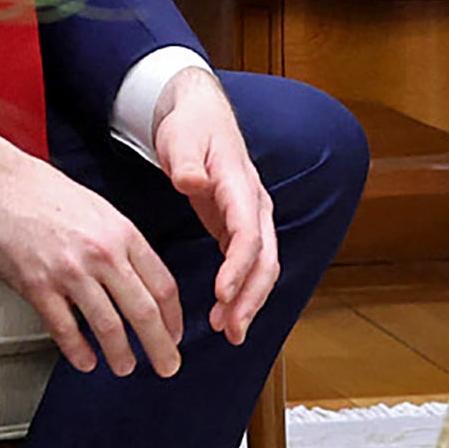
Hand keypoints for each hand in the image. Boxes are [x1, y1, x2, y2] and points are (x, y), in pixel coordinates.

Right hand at [0, 124, 183, 377]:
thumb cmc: (47, 194)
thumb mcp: (102, 211)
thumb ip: (124, 246)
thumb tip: (142, 282)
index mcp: (123, 234)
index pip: (162, 286)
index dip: (173, 318)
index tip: (175, 334)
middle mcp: (102, 254)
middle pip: (143, 312)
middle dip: (160, 346)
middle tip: (167, 365)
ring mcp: (70, 272)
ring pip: (108, 326)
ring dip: (121, 355)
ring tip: (126, 366)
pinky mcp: (38, 286)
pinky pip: (65, 329)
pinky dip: (79, 351)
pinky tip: (86, 360)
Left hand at [148, 69, 276, 344]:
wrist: (201, 114)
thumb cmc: (190, 127)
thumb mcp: (182, 139)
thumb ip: (187, 161)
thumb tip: (192, 181)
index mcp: (240, 184)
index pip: (248, 233)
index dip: (239, 267)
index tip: (222, 295)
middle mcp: (255, 204)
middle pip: (266, 258)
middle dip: (251, 297)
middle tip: (230, 330)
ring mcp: (252, 217)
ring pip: (263, 267)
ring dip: (250, 301)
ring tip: (229, 333)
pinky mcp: (241, 226)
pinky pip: (251, 264)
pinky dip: (242, 292)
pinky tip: (226, 315)